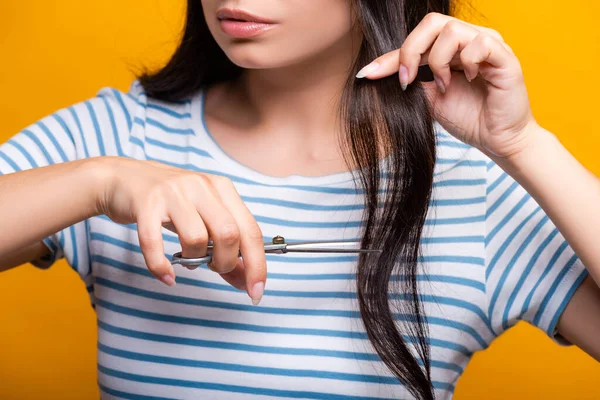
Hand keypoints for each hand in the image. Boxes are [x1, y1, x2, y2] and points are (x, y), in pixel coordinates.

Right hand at [94, 156, 265, 303]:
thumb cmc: (171, 204)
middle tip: (213, 267)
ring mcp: (173, 193)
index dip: (257, 265)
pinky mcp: (146, 203)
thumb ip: (226, 248)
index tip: (256, 292)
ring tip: (187, 260)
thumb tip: (246, 281)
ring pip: (196, 238)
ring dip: (194, 260)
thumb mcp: (203, 218)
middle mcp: (201, 186)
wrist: (123, 178)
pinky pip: (155, 242)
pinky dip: (160, 266)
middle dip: (225, 263)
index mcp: (222, 188)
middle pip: (229, 234)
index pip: (251, 230)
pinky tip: (166, 275)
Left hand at [356, 12, 539, 159]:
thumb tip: (378, 73)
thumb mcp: (430, 99)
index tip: (368, 75)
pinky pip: (479, 43)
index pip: (416, 40)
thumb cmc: (468, 118)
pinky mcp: (505, 56)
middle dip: (410, 51)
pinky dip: (467, 62)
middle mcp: (469, 39)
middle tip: (407, 80)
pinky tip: (470, 79)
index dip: (389, 57)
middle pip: (432, 22)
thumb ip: (412, 81)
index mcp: (451, 48)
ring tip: (445, 85)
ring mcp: (488, 45)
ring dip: (439, 61)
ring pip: (451, 31)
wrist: (497, 141)